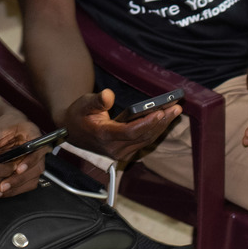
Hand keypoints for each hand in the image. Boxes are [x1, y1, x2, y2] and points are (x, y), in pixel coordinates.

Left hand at [0, 110, 45, 198]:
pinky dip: (14, 190)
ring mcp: (35, 163)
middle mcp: (38, 150)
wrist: (8, 130)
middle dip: (17, 180)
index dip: (29, 161)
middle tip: (2, 187)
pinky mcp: (29, 173)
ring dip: (15, 189)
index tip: (18, 169)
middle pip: (35, 169)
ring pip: (31, 180)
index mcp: (34, 135)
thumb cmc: (4, 126)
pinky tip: (0, 192)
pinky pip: (25, 185)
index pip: (38, 150)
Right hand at [62, 88, 179, 164]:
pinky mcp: (125, 152)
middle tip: (175, 108)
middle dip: (161, 122)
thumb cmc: (78, 115)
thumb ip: (97, 101)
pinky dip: (155, 130)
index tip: (160, 112)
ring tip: (174, 111)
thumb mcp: (84, 104)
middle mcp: (114, 149)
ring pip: (146, 140)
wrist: (72, 131)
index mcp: (104, 137)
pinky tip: (165, 119)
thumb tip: (109, 95)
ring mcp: (120, 153)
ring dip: (161, 126)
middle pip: (143, 136)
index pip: (130, 132)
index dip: (147, 123)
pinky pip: (144, 141)